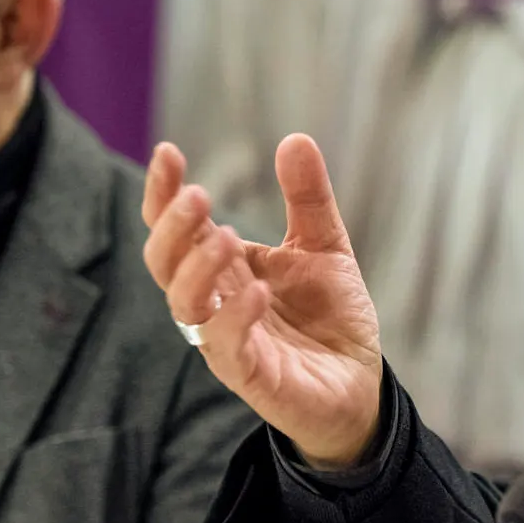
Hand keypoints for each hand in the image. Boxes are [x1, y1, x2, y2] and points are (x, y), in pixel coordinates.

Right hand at [142, 135, 384, 467]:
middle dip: (172, 227)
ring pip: (184, 304)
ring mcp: (224, 339)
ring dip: (198, 268)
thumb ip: (307, 199)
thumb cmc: (330, 317)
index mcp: (222, 267)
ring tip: (227, 235)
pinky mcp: (248, 375)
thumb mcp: (324, 248)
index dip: (164, 191)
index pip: (176, 227)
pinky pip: (226, 346)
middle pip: (164, 262)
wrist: (359, 383)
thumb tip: (295, 138)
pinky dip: (235, 316)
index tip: (168, 152)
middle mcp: (212, 301)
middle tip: (198, 196)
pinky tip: (255, 290)